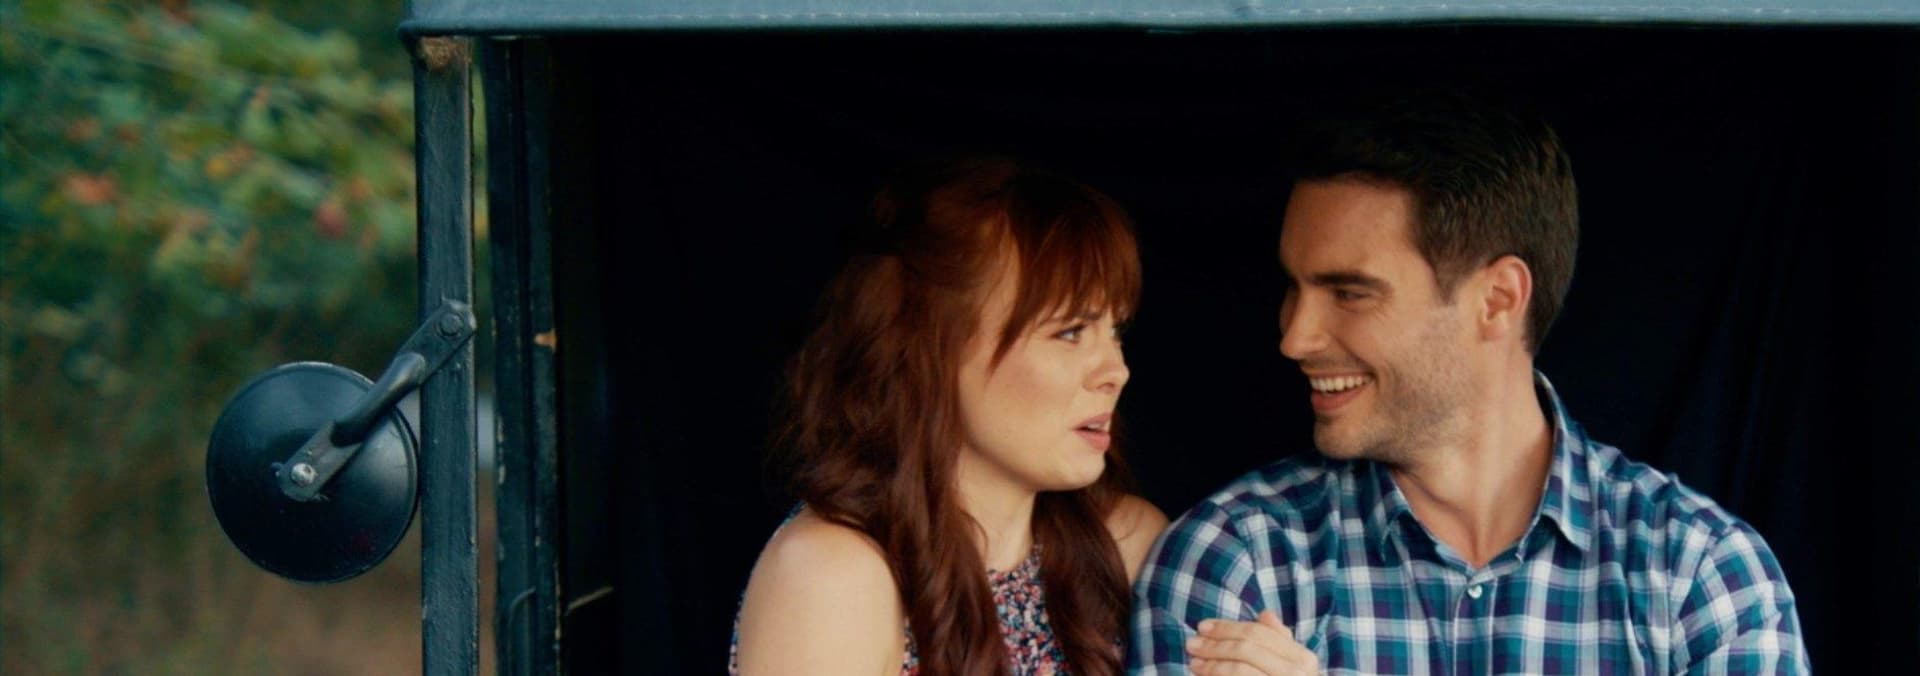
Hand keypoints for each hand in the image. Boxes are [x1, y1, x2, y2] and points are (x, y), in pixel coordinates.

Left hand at [1183, 610, 1319, 675]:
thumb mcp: (1293, 665)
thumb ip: (1279, 641)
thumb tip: (1265, 614)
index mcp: (1303, 658)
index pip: (1258, 633)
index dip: (1226, 627)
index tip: (1202, 626)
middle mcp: (1296, 673)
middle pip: (1245, 648)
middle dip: (1214, 644)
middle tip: (1191, 644)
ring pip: (1239, 669)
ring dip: (1211, 664)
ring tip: (1193, 663)